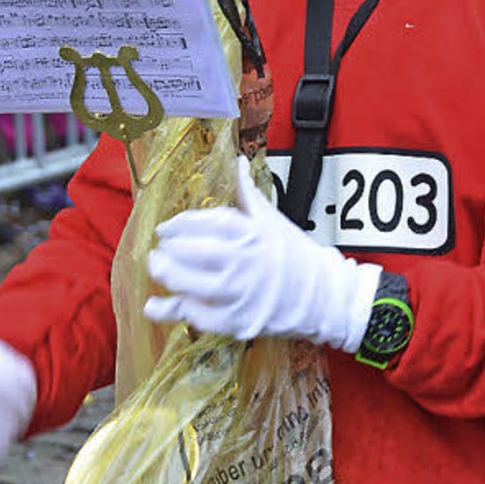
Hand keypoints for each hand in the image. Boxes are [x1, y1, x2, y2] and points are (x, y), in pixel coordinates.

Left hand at [145, 156, 381, 347]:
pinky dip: (179, 310)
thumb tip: (238, 163)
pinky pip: (200, 317)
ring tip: (160, 271)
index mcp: (252, 233)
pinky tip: (167, 304)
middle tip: (160, 251)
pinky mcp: (239, 321)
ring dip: (169, 278)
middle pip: (195, 254)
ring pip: (192, 286)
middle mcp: (245, 261)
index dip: (181, 225)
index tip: (166, 228)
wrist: (324, 297)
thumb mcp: (272, 220)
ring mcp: (242, 293)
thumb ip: (247, 193)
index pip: (209, 222)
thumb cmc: (295, 256)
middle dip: (169, 252)